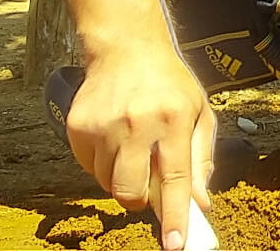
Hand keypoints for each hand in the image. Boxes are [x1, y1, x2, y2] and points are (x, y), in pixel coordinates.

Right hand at [65, 40, 215, 250]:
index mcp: (172, 120)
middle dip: (140, 201)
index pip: (174, 179)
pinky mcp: (77, 128)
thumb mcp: (199, 112)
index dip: (174, 216)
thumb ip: (201, 158)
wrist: (127, 48)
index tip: (175, 244)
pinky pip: (88, 168)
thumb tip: (199, 203)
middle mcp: (136, 123)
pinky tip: (114, 139)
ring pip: (107, 184)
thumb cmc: (169, 84)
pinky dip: (102, 164)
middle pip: (130, 192)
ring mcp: (102, 126)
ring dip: (121, 179)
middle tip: (148, 185)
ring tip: (133, 148)